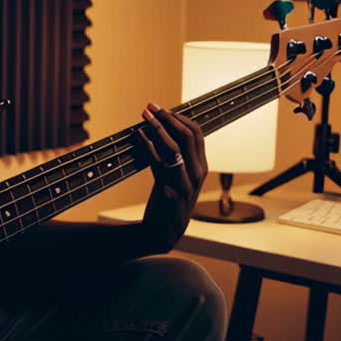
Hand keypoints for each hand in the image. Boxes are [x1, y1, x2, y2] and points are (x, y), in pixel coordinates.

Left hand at [138, 103, 207, 252]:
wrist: (163, 233)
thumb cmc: (170, 201)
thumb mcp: (183, 179)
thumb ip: (181, 158)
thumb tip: (166, 130)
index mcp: (202, 167)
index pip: (197, 133)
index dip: (180, 117)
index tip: (163, 109)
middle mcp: (197, 174)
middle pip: (187, 135)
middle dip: (168, 117)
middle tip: (151, 107)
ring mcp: (184, 183)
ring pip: (174, 147)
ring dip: (157, 127)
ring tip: (144, 116)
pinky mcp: (168, 192)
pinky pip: (158, 163)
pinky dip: (147, 146)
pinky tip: (138, 136)